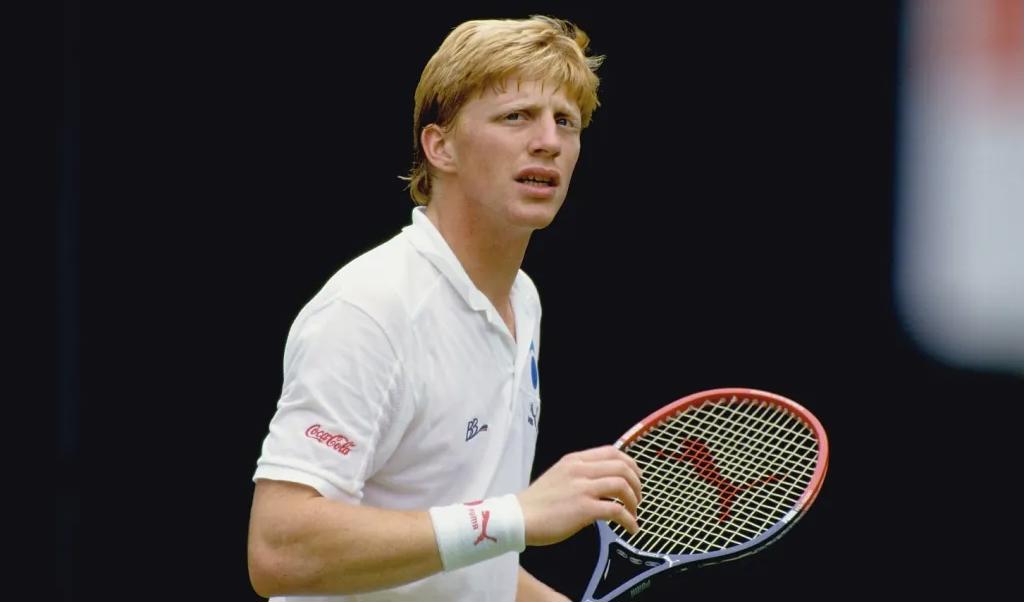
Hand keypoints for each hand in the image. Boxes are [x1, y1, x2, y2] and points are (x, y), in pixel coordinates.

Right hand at [517, 445, 642, 545]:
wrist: (518, 518)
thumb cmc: (536, 502)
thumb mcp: (558, 476)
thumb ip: (578, 474)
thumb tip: (601, 482)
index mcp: (574, 460)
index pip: (611, 452)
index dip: (630, 463)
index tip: (636, 477)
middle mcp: (580, 470)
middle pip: (622, 467)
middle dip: (636, 483)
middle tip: (638, 497)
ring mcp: (582, 488)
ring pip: (622, 485)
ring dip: (634, 501)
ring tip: (633, 513)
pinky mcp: (583, 509)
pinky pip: (616, 510)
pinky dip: (629, 520)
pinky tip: (630, 528)